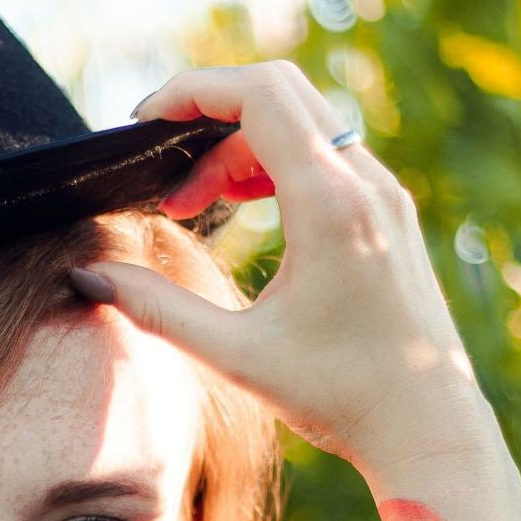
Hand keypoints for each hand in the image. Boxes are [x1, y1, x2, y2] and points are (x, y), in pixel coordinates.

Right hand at [74, 60, 496, 471]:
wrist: (430, 429)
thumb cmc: (341, 397)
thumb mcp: (236, 355)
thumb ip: (156, 308)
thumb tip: (90, 277)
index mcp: (331, 205)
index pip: (258, 95)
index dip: (192, 91)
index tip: (144, 120)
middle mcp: (367, 184)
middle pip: (279, 92)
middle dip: (209, 116)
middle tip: (166, 175)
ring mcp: (385, 195)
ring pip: (303, 122)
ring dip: (239, 146)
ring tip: (195, 204)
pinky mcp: (391, 213)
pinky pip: (328, 153)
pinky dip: (276, 162)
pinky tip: (246, 206)